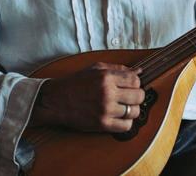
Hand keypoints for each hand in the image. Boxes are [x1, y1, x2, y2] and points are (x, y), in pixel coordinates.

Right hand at [30, 62, 144, 132]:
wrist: (55, 100)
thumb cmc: (76, 83)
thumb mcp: (96, 69)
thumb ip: (119, 69)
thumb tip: (140, 71)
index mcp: (106, 77)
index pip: (136, 80)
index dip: (136, 83)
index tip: (130, 86)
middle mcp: (107, 93)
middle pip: (139, 96)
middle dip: (136, 96)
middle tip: (129, 97)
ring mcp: (105, 110)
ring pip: (134, 111)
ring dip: (132, 110)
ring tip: (124, 107)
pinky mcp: (101, 124)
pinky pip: (126, 126)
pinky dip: (126, 123)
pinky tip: (119, 118)